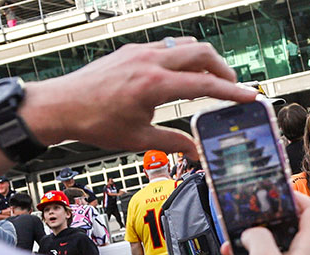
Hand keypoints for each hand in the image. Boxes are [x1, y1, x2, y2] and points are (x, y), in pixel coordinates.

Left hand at [22, 37, 258, 159]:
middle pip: (202, 53)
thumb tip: (198, 152)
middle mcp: (150, 61)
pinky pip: (168, 48)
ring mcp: (140, 52)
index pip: (204, 85)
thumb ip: (173, 144)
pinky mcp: (132, 51)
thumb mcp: (138, 140)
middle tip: (233, 88)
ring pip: (186, 46)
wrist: (59, 105)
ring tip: (211, 82)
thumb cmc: (94, 122)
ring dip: (204, 62)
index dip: (231, 93)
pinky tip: (183, 76)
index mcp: (154, 85)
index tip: (250, 97)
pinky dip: (184, 59)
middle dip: (224, 70)